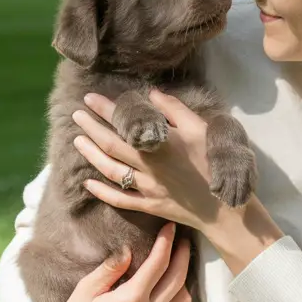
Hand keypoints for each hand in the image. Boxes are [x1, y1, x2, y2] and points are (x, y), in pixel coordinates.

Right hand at [37, 222, 192, 301]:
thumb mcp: (86, 289)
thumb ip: (110, 269)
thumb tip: (128, 250)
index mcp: (129, 300)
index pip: (157, 265)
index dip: (166, 243)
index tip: (171, 228)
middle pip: (177, 280)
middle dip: (183, 256)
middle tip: (183, 240)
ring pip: (182, 300)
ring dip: (183, 278)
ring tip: (179, 262)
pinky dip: (176, 298)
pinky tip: (169, 287)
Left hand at [72, 90, 225, 232]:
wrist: (225, 208)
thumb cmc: (215, 164)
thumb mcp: (201, 129)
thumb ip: (175, 110)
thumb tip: (151, 94)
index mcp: (162, 144)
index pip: (125, 124)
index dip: (105, 110)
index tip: (89, 99)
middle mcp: (150, 166)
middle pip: (111, 146)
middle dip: (91, 129)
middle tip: (76, 115)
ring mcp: (147, 188)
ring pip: (111, 171)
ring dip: (91, 155)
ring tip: (78, 141)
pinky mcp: (149, 205)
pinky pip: (119, 199)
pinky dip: (101, 192)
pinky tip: (88, 183)